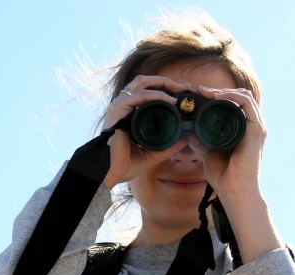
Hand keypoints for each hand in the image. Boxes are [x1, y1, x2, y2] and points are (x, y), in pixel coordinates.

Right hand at [102, 75, 191, 189]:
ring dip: (162, 83)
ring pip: (142, 82)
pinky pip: (139, 96)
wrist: (110, 173)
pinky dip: (156, 95)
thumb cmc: (124, 164)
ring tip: (178, 90)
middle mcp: (123, 106)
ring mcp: (119, 106)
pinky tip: (169, 101)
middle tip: (183, 88)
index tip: (182, 93)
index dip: (164, 88)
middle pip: (145, 81)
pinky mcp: (117, 110)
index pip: (146, 91)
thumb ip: (167, 147)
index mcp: (128, 112)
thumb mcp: (151, 153)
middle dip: (166, 81)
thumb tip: (184, 140)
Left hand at [186, 86, 266, 205]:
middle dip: (219, 90)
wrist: (234, 192)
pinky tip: (217, 97)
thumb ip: (200, 141)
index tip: (198, 94)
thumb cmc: (224, 176)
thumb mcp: (208, 153)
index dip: (217, 95)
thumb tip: (187, 131)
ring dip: (224, 91)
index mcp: (244, 130)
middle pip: (239, 96)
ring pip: (244, 96)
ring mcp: (256, 127)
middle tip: (199, 91)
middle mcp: (253, 126)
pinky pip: (247, 104)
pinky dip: (232, 97)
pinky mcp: (256, 131)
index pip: (234, 103)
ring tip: (206, 92)